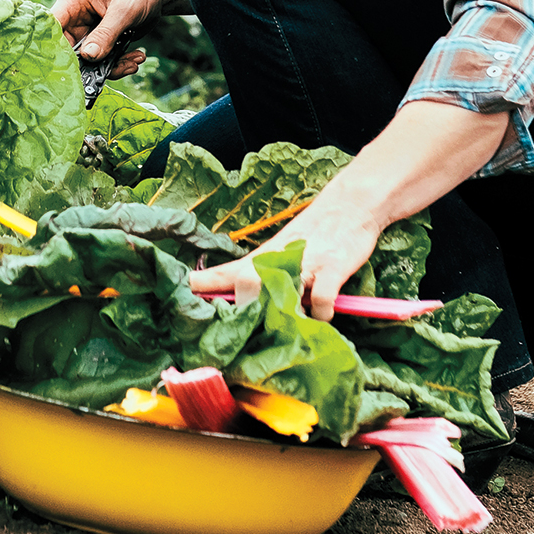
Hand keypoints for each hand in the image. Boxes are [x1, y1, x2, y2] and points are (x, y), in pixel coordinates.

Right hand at [49, 0, 181, 73]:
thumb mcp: (124, 9)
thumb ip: (106, 33)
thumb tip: (89, 56)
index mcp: (73, 2)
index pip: (53, 27)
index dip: (54, 48)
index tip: (70, 68)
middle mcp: (76, 18)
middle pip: (68, 50)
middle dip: (89, 65)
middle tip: (108, 72)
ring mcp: (88, 32)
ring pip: (88, 61)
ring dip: (111, 66)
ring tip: (134, 61)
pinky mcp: (102, 42)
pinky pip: (103, 61)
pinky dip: (119, 64)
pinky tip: (136, 58)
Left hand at [189, 181, 380, 319]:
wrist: (350, 204)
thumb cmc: (316, 232)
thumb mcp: (286, 249)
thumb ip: (268, 273)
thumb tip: (245, 302)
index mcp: (266, 256)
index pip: (227, 271)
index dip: (205, 284)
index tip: (183, 293)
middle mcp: (282, 258)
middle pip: (246, 280)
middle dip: (240, 307)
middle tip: (239, 330)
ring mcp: (308, 262)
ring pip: (280, 288)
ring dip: (279, 313)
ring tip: (282, 329)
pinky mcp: (333, 267)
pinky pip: (321, 299)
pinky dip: (320, 315)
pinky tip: (321, 317)